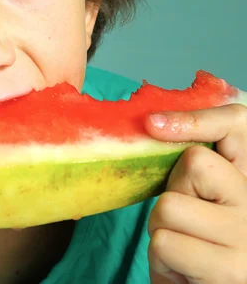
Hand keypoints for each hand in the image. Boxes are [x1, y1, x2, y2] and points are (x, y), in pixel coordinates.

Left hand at [145, 104, 246, 283]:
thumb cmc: (194, 245)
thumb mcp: (194, 197)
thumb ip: (186, 162)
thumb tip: (154, 122)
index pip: (237, 123)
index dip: (193, 124)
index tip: (156, 125)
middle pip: (191, 165)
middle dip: (171, 194)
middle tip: (186, 224)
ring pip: (168, 207)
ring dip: (161, 231)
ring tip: (183, 250)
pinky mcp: (228, 270)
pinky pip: (164, 243)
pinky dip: (162, 261)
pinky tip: (183, 272)